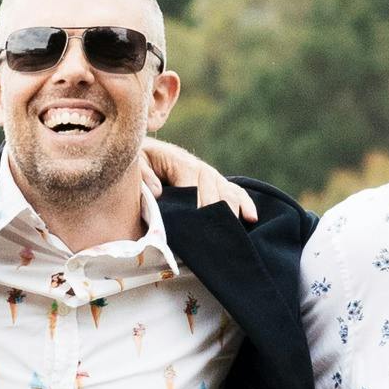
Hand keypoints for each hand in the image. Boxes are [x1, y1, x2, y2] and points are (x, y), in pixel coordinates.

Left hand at [139, 136, 257, 221]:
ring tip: (234, 231)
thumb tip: (158, 192)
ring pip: (227, 193)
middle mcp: (199, 167)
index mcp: (179, 161)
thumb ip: (143, 175)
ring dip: (231, 212)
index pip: (193, 185)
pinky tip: (252, 218)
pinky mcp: (215, 182)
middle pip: (214, 191)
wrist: (144, 152)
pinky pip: (235, 192)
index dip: (194, 205)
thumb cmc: (139, 160)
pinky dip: (244, 204)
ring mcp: (210, 175)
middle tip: (214, 236)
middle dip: (215, 213)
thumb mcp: (136, 163)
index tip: (193, 224)